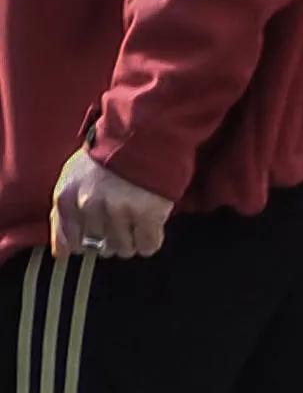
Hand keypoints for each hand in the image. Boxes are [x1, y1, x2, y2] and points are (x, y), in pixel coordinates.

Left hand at [49, 152, 167, 258]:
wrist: (138, 138)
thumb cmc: (104, 161)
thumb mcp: (72, 181)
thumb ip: (63, 216)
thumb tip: (61, 254)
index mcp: (66, 196)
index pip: (70, 240)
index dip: (83, 243)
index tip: (92, 239)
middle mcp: (89, 205)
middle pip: (100, 247)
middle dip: (111, 240)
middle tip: (119, 221)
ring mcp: (118, 210)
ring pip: (124, 249)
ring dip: (132, 242)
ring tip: (135, 223)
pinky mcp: (146, 214)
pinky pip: (148, 245)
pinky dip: (150, 242)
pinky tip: (149, 227)